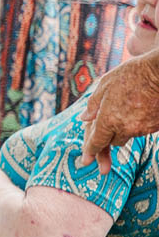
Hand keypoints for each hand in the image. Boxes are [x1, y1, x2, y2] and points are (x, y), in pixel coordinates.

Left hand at [79, 51, 158, 173]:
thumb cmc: (131, 75)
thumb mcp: (105, 85)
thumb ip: (93, 104)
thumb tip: (84, 118)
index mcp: (109, 119)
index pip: (97, 142)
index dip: (90, 151)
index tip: (86, 161)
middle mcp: (125, 128)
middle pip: (113, 141)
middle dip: (109, 137)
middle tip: (108, 129)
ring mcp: (143, 128)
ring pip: (128, 135)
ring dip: (123, 129)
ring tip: (125, 109)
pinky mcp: (155, 126)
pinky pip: (142, 130)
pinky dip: (137, 123)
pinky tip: (137, 109)